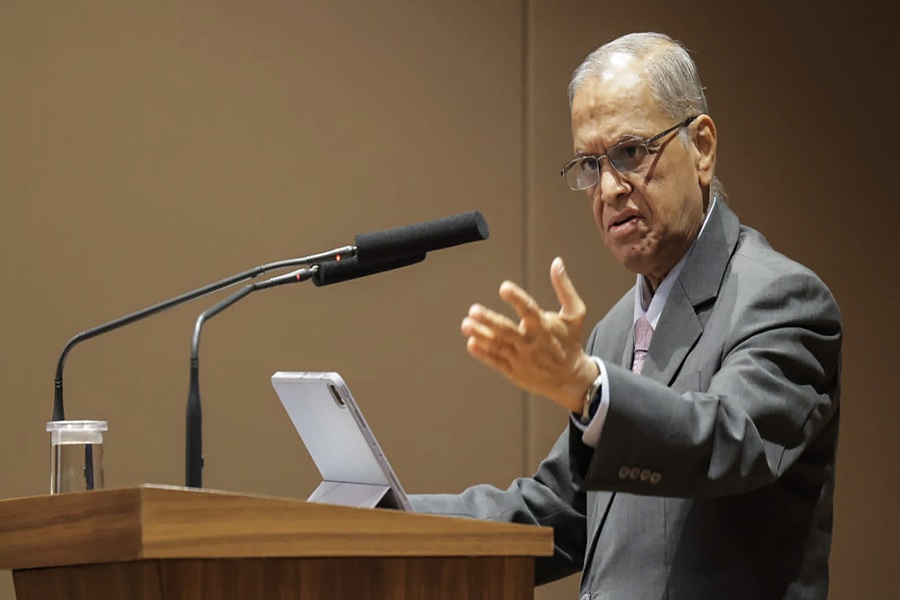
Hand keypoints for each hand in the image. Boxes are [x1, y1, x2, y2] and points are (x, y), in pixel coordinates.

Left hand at [461, 257, 598, 412]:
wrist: (570, 378)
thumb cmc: (569, 340)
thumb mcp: (575, 314)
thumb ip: (564, 288)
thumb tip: (557, 262)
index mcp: (545, 327)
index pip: (530, 311)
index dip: (517, 299)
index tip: (504, 287)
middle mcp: (531, 344)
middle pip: (508, 332)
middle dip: (490, 321)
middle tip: (474, 310)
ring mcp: (521, 359)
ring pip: (498, 347)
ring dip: (481, 336)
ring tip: (466, 325)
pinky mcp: (514, 371)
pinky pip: (496, 362)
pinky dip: (483, 354)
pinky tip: (471, 343)